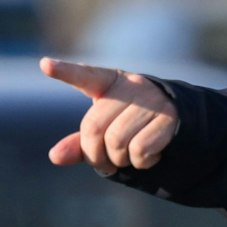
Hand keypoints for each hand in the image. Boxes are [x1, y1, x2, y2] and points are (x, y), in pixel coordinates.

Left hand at [41, 57, 179, 174]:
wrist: (181, 126)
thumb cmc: (134, 127)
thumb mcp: (106, 131)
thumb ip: (80, 143)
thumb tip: (55, 156)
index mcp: (109, 83)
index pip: (85, 76)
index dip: (65, 72)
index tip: (45, 65)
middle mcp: (130, 86)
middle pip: (93, 128)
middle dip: (96, 155)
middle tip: (107, 162)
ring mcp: (151, 100)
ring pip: (117, 142)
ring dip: (120, 161)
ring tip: (131, 156)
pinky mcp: (169, 117)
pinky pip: (140, 150)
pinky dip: (141, 162)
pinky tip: (150, 155)